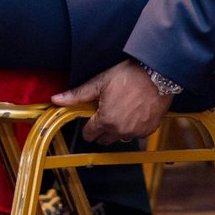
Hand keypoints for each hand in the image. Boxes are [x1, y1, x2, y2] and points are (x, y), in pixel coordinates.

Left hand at [51, 61, 172, 144]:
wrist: (158, 75)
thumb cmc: (129, 76)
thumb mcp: (100, 82)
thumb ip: (77, 94)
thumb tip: (56, 99)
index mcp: (105, 121)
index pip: (89, 135)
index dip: (87, 126)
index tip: (91, 117)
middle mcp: (120, 131)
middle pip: (104, 139)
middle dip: (101, 129)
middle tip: (106, 111)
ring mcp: (136, 132)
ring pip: (120, 137)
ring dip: (118, 128)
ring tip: (121, 109)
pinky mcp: (149, 130)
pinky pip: (136, 134)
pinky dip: (133, 127)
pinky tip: (134, 112)